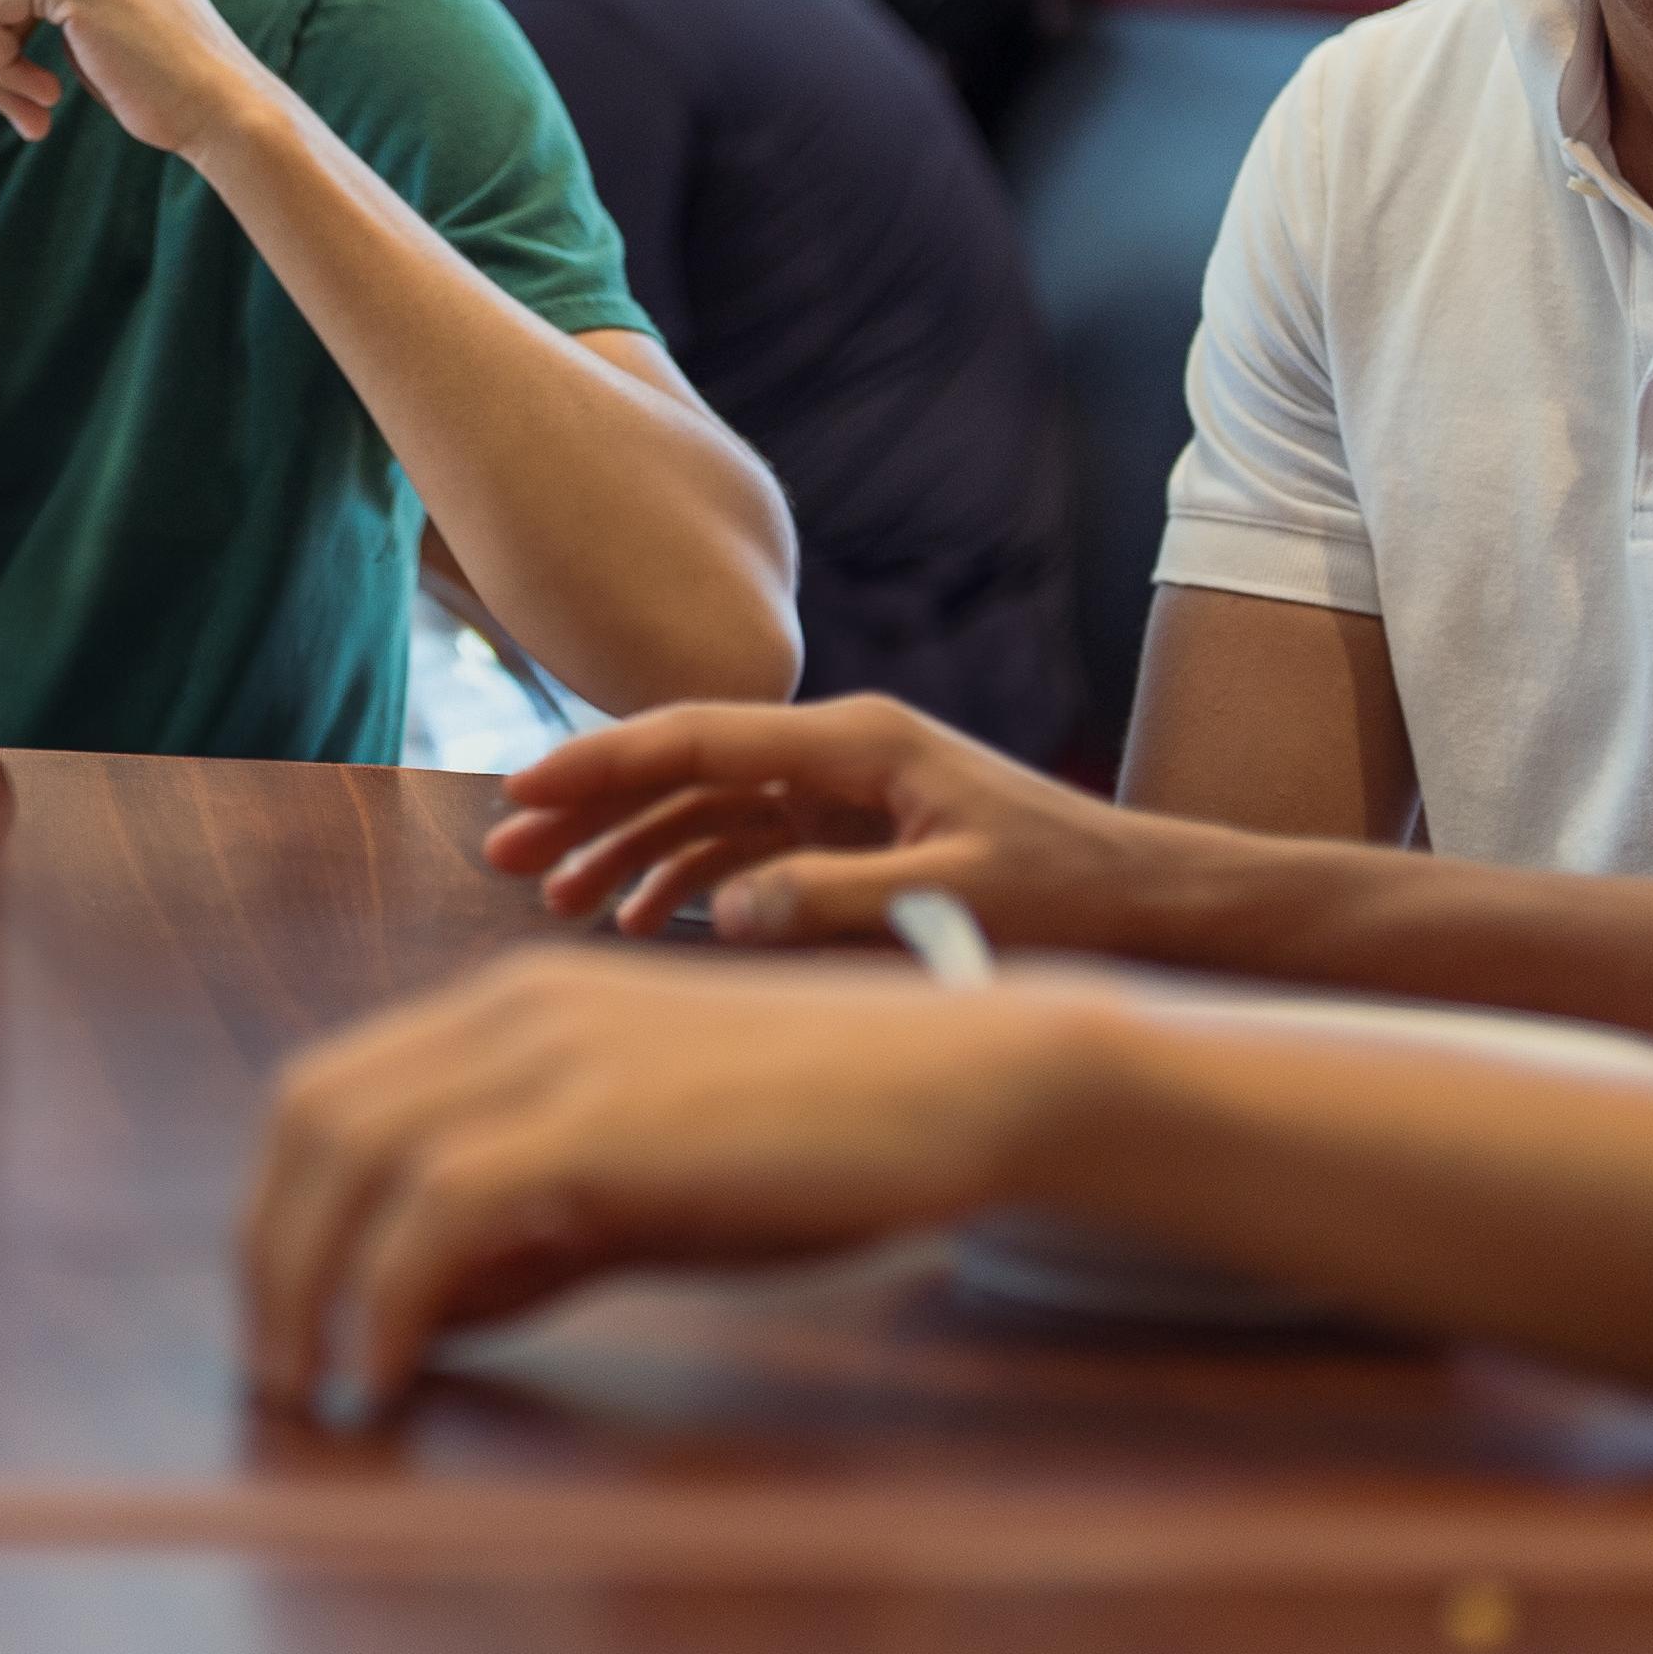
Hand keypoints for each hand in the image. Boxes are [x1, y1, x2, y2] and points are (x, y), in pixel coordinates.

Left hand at [239, 944, 1078, 1425]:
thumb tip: (415, 1320)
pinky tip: (383, 1372)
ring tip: (311, 1388)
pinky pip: (431, 1207)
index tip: (284, 1314)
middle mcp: (510, 1008)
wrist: (967, 1083)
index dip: (284, 1205)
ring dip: (299, 1279)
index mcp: (515, 1007)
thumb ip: (532, 1242)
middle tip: (274, 1370)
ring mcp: (549, 1051)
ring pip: (346, 1148)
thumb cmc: (824, 1143)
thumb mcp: (648, 1191)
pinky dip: (381, 1296)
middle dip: (266, 1249)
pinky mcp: (596, 1118)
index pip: (334, 1089)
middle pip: (310, 1112)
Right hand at [480, 695, 1146, 947]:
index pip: (699, 736)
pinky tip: (630, 917)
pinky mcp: (849, 834)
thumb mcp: (956, 901)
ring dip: (624, 847)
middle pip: (682, 766)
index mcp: (857, 742)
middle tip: (501, 851)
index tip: (519, 791)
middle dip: (589, 806)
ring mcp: (840, 792)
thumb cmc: (1072, 894)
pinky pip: (742, 844)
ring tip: (547, 897)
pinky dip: (682, 876)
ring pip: (700, 807)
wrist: (1152, 903)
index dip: (600, 764)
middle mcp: (836, 753)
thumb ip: (835, 901)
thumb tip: (719, 910)